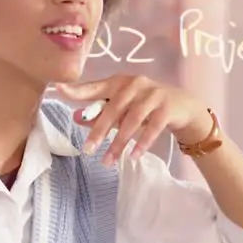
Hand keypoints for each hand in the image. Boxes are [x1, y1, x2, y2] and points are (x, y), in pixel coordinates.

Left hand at [56, 75, 211, 166]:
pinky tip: (134, 155)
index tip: (58, 89)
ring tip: (108, 161)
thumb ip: (101, 112)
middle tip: (87, 150)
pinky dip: (142, 142)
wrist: (184, 107)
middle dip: (99, 130)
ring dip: (119, 142)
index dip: (77, 89)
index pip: (95, 86)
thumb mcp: (123, 108)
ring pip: (132, 120)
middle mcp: (135, 84)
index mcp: (120, 81)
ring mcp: (153, 94)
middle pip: (113, 108)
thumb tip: (76, 118)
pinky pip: (153, 127)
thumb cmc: (146, 107)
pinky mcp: (167, 107)